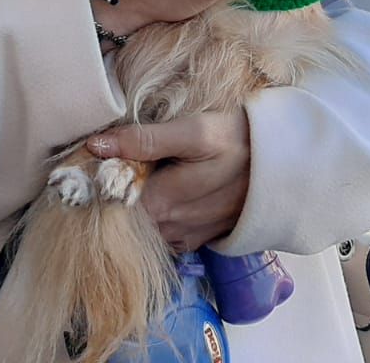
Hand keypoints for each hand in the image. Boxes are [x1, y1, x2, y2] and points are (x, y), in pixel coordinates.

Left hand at [88, 112, 250, 251]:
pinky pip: (163, 232)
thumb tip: (96, 145)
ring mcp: (185, 237)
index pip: (109, 204)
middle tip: (99, 166)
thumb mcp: (194, 131)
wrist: (288, 164)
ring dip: (131, 206)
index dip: (93, 185)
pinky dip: (153, 215)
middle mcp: (170, 229)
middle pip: (123, 218)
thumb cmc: (239, 141)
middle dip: (110, 195)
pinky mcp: (198, 238)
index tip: (81, 165)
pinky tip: (156, 191)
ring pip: (143, 226)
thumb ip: (144, 140)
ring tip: (125, 175)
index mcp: (162, 204)